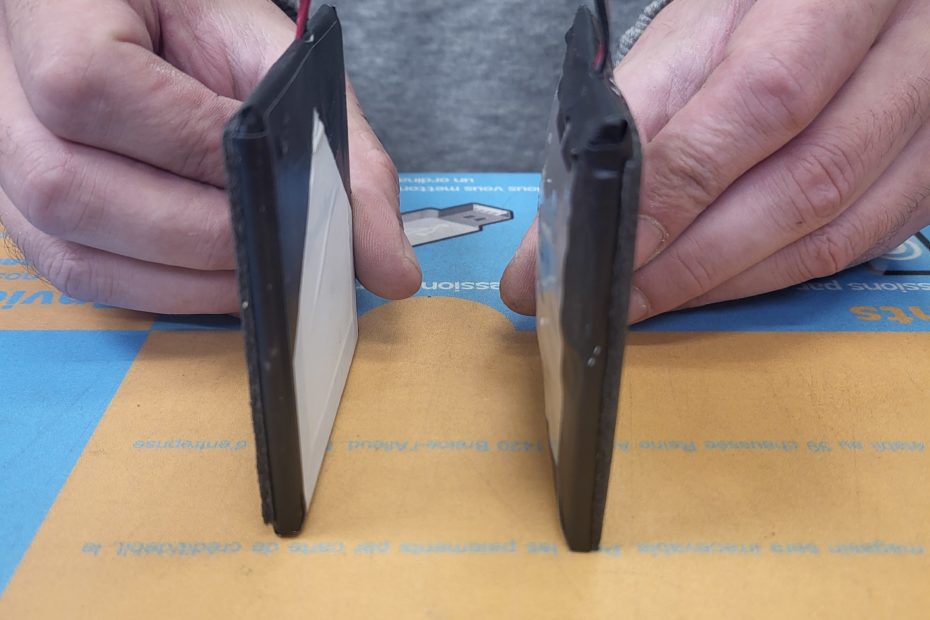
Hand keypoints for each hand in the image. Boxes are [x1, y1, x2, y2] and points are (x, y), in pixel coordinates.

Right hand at [0, 0, 419, 313]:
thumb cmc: (194, 25)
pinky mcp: (26, 216)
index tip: (277, 183)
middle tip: (282, 247)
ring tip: (261, 268)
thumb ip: (336, 146)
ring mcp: (4, 161)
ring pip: (71, 247)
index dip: (194, 147)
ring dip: (185, 279)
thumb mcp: (268, 53)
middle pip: (73, 187)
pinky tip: (218, 279)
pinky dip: (161, 292)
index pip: (94, 85)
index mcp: (54, 14)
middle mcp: (5, 94)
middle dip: (201, 235)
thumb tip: (391, 266)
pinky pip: (78, 276)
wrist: (135, 21)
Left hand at [501, 0, 929, 321]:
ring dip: (730, 280)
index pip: (763, 100)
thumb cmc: (764, 10)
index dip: (681, 189)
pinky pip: (856, 248)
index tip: (613, 246)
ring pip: (835, 231)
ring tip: (653, 298)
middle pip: (806, 183)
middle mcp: (913, 56)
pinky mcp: (928, 175)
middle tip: (619, 294)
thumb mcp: (696, 31)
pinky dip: (773, 277)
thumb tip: (585, 202)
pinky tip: (717, 286)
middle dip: (694, 259)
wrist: (840, 9)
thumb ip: (646, 108)